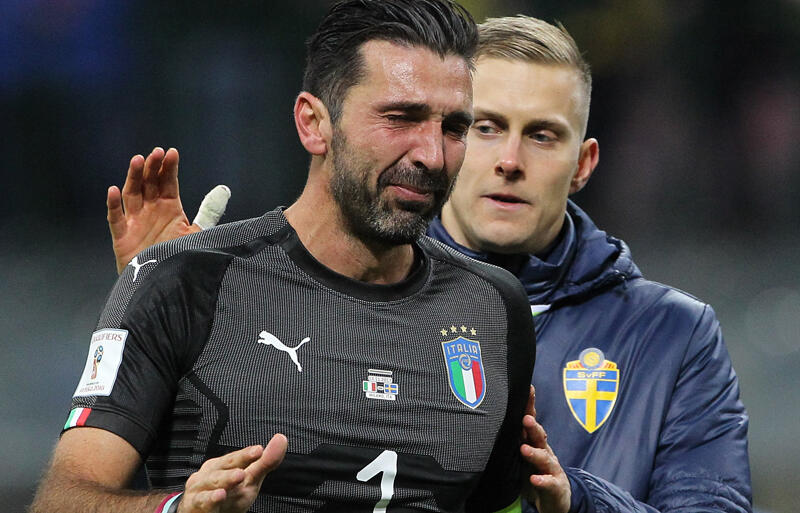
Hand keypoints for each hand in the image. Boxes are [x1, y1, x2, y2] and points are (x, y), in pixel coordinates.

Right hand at [107, 147, 230, 273]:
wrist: (165, 285)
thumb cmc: (180, 258)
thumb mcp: (197, 233)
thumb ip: (209, 212)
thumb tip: (224, 190)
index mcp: (169, 208)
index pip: (168, 183)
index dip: (169, 168)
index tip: (172, 152)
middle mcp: (151, 211)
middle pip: (149, 184)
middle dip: (153, 168)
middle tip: (156, 153)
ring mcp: (135, 222)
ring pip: (131, 195)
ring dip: (133, 178)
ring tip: (138, 161)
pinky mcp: (122, 237)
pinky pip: (115, 219)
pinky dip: (114, 205)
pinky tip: (114, 190)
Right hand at [178, 434, 286, 512]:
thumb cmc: (228, 493)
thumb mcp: (250, 479)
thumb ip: (265, 462)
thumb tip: (282, 439)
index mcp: (222, 466)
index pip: (235, 459)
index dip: (245, 455)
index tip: (258, 450)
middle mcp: (209, 475)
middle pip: (221, 471)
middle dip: (232, 471)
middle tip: (243, 472)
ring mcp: (200, 490)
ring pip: (210, 484)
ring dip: (223, 482)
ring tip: (236, 478)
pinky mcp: (195, 506)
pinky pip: (201, 502)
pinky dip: (209, 499)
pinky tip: (219, 496)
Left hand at [521, 386, 570, 512]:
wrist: (554, 498)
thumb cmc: (533, 471)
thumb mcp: (520, 454)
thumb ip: (511, 438)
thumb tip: (489, 420)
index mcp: (533, 442)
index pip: (531, 421)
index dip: (530, 406)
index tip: (527, 390)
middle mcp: (544, 451)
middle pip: (539, 436)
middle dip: (533, 427)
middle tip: (526, 419)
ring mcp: (551, 468)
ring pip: (544, 458)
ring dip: (535, 453)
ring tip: (524, 449)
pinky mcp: (555, 486)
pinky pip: (549, 483)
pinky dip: (542, 481)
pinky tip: (535, 479)